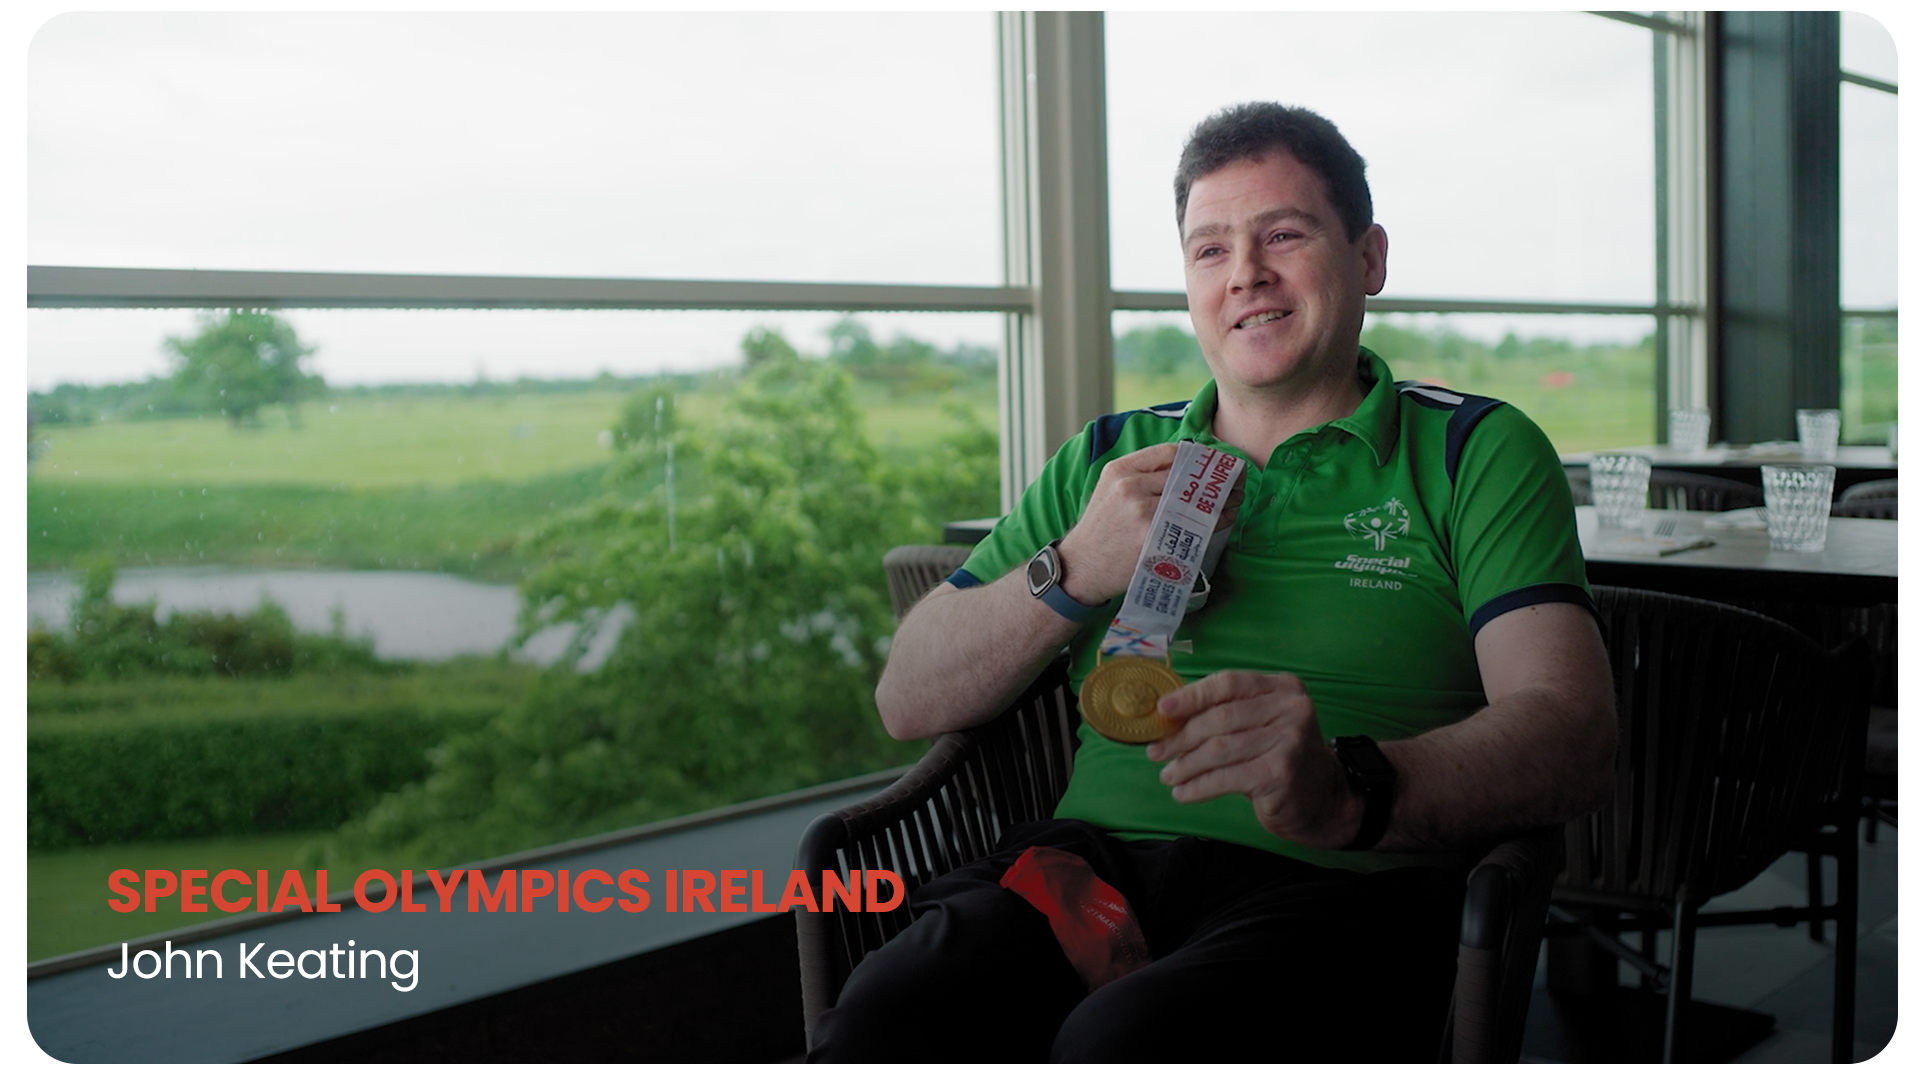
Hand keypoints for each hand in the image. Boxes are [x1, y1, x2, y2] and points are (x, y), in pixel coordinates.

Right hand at [1054, 444, 1244, 605]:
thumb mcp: (1110, 490)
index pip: (1170, 452)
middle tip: (1236, 480)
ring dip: (1221, 500)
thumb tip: (1187, 466)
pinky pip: (1193, 526)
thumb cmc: (1102, 529)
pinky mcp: (1152, 539)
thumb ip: (1142, 475)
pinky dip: (1216, 521)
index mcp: (1120, 470)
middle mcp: (1131, 487)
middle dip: (1215, 478)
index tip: (1216, 463)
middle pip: (1186, 476)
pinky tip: (1224, 519)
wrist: (1081, 568)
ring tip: (1234, 500)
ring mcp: (1142, 514)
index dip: (1199, 457)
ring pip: (1194, 501)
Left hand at [1146, 670, 1363, 848]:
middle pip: (1220, 718)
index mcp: (1283, 687)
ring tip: (1168, 776)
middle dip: (1181, 737)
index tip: (1162, 710)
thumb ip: (1226, 713)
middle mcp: (1291, 708)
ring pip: (1219, 749)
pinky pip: (1226, 777)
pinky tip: (1184, 793)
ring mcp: (1289, 739)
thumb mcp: (1261, 725)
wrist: (1323, 800)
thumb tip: (1167, 715)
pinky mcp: (1281, 772)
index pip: (1229, 683)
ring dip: (1186, 765)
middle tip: (1156, 752)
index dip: (1192, 696)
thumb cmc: (1280, 758)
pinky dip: (1199, 787)